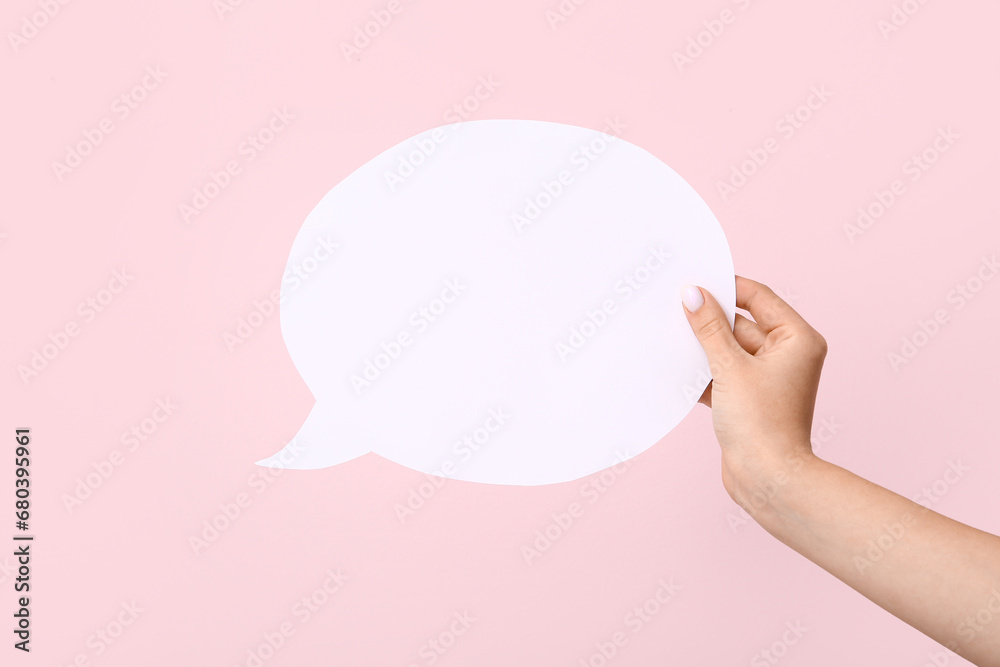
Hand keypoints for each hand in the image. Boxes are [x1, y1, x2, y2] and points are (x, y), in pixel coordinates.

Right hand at [681, 276, 827, 504]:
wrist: (767, 479)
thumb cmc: (762, 425)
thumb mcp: (729, 366)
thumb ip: (709, 327)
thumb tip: (693, 294)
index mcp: (797, 339)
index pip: (758, 297)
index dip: (726, 288)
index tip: (694, 281)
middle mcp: (787, 355)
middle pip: (741, 324)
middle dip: (709, 321)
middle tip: (675, 309)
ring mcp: (768, 379)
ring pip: (728, 350)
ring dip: (703, 348)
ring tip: (672, 339)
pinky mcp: (749, 399)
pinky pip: (722, 374)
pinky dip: (703, 372)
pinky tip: (677, 369)